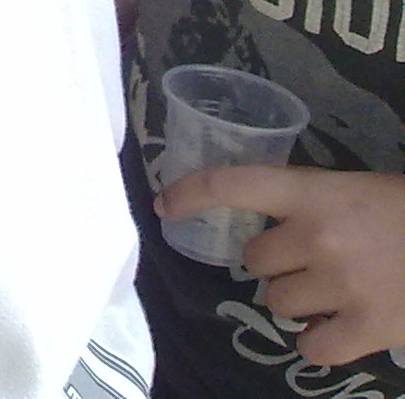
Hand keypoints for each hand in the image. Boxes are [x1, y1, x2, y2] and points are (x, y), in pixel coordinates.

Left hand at [155, 168, 404, 366]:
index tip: (165, 207)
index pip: (234, 185)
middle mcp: (318, 236)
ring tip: (337, 292)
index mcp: (315, 193)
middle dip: (277, 263)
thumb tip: (271, 230)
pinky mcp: (368, 328)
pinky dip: (318, 343)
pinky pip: (311, 348)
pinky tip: (338, 331)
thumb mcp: (357, 191)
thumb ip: (313, 206)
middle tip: (312, 261)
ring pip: (278, 303)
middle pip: (256, 260)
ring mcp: (342, 285)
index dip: (192, 195)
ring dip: (298, 302)